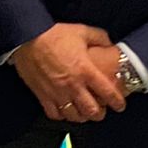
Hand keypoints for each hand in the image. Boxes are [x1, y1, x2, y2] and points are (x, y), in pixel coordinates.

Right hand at [11, 23, 126, 121]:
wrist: (27, 37)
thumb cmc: (53, 34)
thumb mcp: (81, 31)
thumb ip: (99, 38)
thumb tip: (109, 43)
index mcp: (86, 71)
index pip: (108, 94)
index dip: (117, 102)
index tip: (119, 105)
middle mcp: (73, 85)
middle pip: (92, 111)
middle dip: (99, 114)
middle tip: (100, 110)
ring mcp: (57, 92)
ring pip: (74, 116)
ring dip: (81, 116)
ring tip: (83, 112)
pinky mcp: (42, 95)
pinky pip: (54, 114)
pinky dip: (61, 115)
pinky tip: (64, 110)